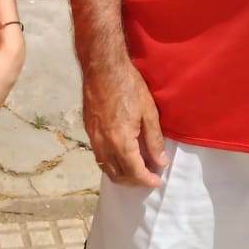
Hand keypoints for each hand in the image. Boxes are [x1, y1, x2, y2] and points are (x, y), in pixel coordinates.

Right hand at [82, 54, 167, 187]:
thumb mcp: (149, 112)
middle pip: (117, 175)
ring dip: (121, 174)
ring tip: (136, 169)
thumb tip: (160, 161)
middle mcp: (104, 144)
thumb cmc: (128, 86)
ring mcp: (93, 138)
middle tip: (149, 176)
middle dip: (134, 181)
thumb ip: (154, 140)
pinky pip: (99, 155)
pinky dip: (111, 163)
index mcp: (121, 141)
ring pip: (105, 167)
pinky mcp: (88, 130)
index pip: (134, 172)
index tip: (158, 180)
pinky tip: (121, 155)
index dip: (148, 180)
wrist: (102, 67)